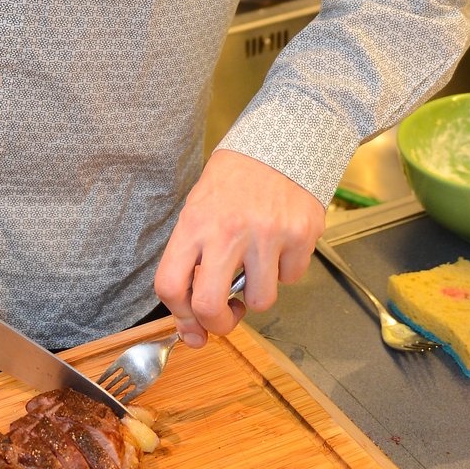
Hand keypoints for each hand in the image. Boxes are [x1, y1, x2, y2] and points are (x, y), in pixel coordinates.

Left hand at [154, 149, 324, 346]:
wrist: (278, 143)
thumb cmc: (232, 183)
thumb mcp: (199, 211)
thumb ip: (193, 261)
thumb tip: (195, 322)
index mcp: (194, 224)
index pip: (169, 286)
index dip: (179, 314)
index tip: (192, 319)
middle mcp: (227, 231)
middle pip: (209, 306)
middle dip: (219, 324)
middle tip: (227, 316)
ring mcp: (266, 234)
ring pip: (260, 301)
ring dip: (258, 293)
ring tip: (257, 265)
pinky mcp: (300, 235)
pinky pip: (291, 278)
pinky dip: (285, 270)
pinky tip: (280, 243)